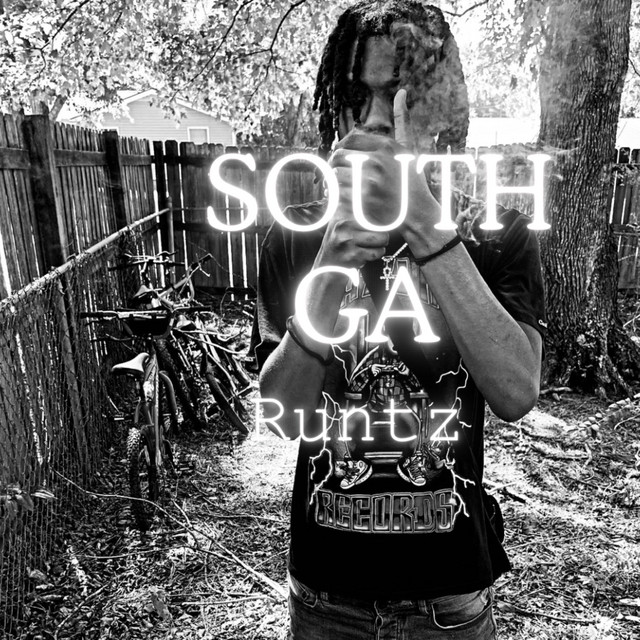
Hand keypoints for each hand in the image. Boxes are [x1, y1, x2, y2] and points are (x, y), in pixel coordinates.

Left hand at [329, 90, 439, 238]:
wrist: (417, 217)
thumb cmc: (412, 183)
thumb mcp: (410, 150)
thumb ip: (403, 121)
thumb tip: (402, 91)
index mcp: (386, 146)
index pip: (350, 139)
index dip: (343, 149)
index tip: (343, 161)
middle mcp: (378, 160)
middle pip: (338, 156)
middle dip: (336, 167)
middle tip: (339, 178)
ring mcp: (369, 181)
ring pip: (335, 175)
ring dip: (335, 184)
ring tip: (344, 191)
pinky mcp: (362, 200)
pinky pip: (337, 193)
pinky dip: (337, 199)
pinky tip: (347, 202)